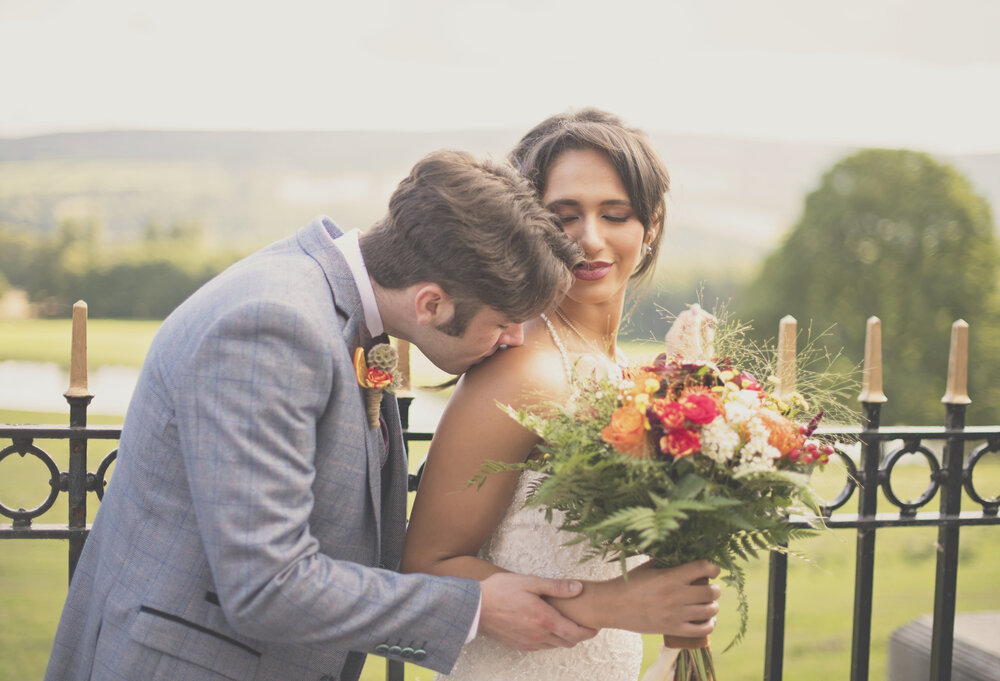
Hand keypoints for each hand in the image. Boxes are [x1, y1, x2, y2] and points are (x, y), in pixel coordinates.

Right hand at [478, 572, 598, 649]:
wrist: (475, 607)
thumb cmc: (501, 591)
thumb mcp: (530, 582)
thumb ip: (556, 587)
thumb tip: (578, 588)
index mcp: (545, 620)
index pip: (576, 633)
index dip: (589, 631)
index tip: (596, 626)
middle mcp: (539, 636)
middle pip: (568, 642)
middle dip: (579, 635)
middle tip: (584, 624)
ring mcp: (529, 643)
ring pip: (555, 646)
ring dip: (564, 638)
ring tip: (565, 624)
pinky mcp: (519, 645)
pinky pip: (541, 647)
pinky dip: (549, 640)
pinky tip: (546, 627)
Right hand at [604, 560, 720, 636]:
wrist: (613, 605)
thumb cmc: (630, 582)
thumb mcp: (649, 566)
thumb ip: (669, 562)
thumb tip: (689, 556)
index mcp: (670, 576)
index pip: (703, 568)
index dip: (713, 567)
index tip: (713, 569)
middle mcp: (676, 596)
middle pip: (711, 592)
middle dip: (715, 588)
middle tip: (710, 587)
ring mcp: (676, 615)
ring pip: (710, 610)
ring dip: (713, 605)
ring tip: (708, 603)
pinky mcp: (673, 630)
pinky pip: (702, 630)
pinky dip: (709, 624)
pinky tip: (707, 619)